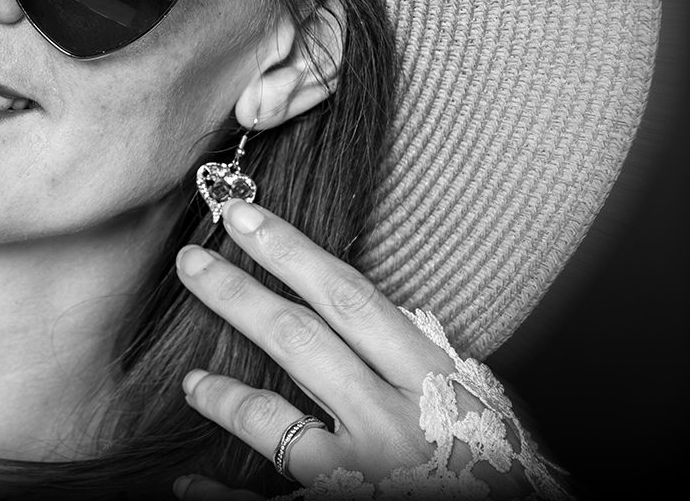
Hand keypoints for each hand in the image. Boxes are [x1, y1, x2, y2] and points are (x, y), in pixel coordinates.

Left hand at [171, 200, 540, 498]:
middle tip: (190, 260)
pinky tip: (190, 484)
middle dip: (237, 294)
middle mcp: (396, 422)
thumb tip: (373, 312)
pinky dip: (221, 494)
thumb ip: (421, 362)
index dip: (291, 252)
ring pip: (273, 421)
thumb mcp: (476, 406)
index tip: (242, 216)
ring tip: (191, 381)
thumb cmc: (499, 473)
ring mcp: (368, 474)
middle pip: (300, 340)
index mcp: (432, 381)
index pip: (350, 297)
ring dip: (224, 396)